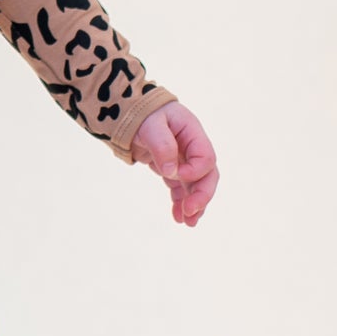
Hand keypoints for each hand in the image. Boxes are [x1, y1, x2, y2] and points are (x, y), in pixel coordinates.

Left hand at [131, 101, 217, 227]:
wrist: (129, 112)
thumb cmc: (142, 113)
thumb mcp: (150, 125)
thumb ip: (163, 146)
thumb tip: (171, 173)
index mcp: (193, 133)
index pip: (206, 157)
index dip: (195, 171)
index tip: (174, 176)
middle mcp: (192, 148)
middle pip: (207, 175)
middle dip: (201, 196)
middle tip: (190, 213)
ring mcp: (184, 159)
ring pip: (195, 186)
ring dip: (193, 205)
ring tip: (186, 223)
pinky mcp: (173, 169)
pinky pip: (181, 188)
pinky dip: (180, 202)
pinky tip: (177, 217)